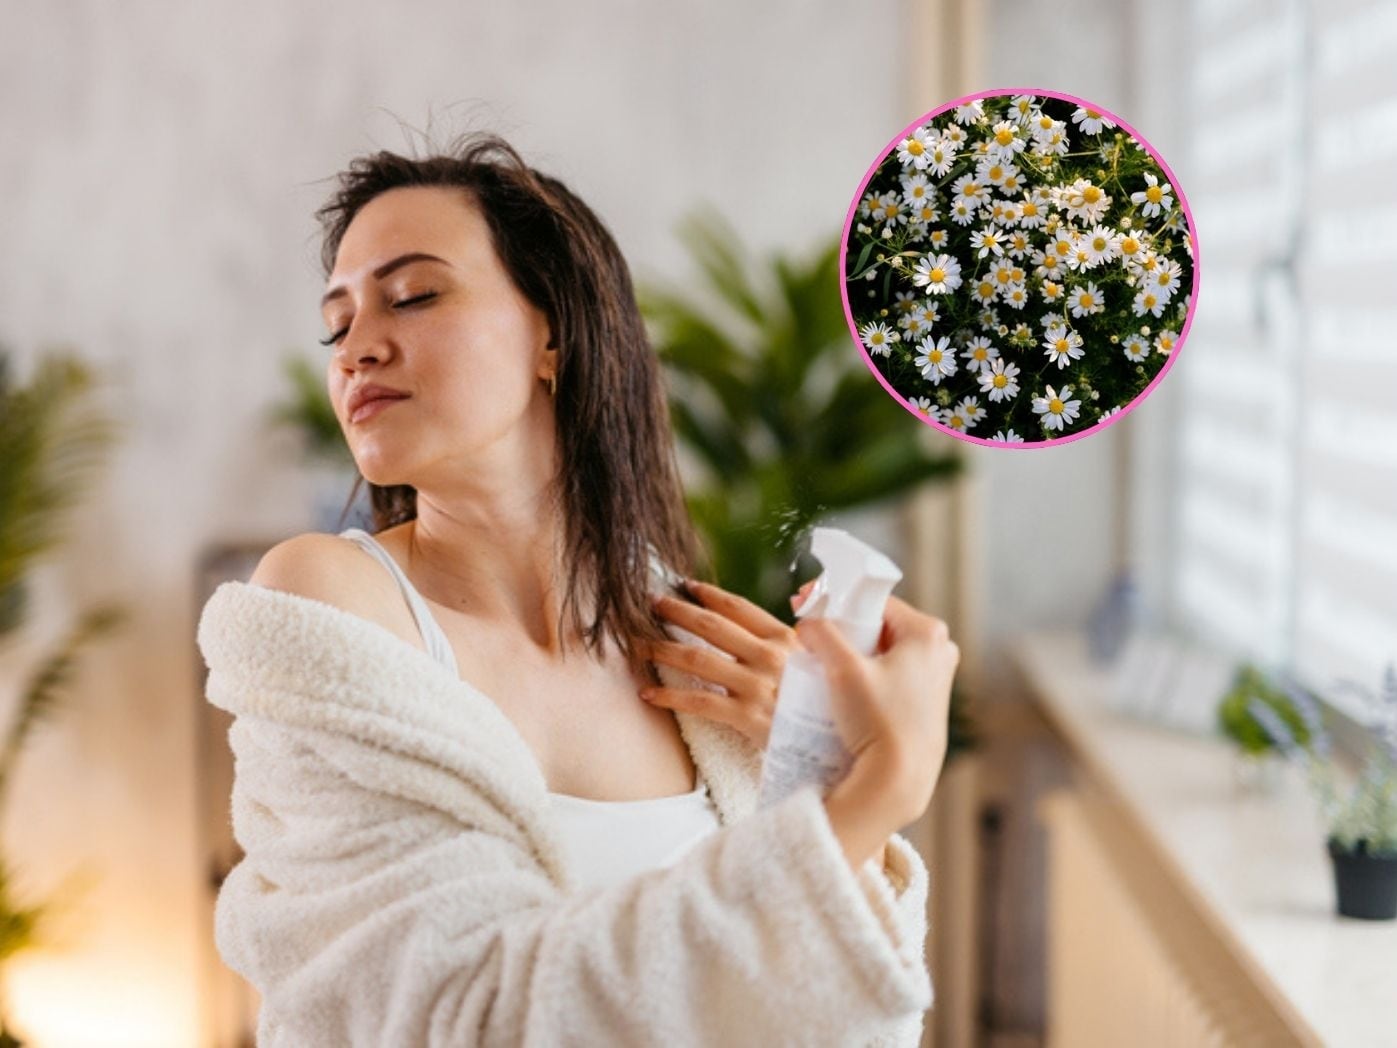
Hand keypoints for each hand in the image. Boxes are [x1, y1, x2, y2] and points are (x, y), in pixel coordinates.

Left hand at [641, 579, 814, 748]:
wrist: (840, 745)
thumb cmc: (828, 704)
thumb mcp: (822, 662)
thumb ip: (796, 641)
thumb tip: (782, 616)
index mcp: (786, 638)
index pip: (738, 607)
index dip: (708, 594)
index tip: (686, 586)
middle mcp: (769, 656)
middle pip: (711, 626)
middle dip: (676, 611)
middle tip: (651, 603)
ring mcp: (756, 686)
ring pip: (697, 658)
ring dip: (662, 649)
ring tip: (638, 644)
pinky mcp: (746, 716)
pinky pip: (698, 701)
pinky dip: (669, 696)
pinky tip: (648, 693)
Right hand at [798, 596, 958, 868]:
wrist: (898, 781)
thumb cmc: (878, 721)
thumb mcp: (843, 670)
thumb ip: (822, 633)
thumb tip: (808, 620)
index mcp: (928, 633)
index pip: (875, 601)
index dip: (837, 601)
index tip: (806, 604)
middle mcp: (939, 651)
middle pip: (879, 626)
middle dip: (843, 630)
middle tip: (812, 639)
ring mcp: (935, 680)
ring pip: (882, 652)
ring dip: (851, 655)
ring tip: (822, 666)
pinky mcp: (926, 705)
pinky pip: (889, 676)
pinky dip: (865, 676)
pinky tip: (841, 690)